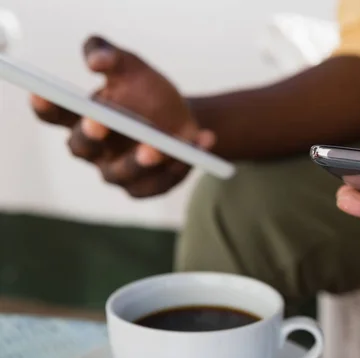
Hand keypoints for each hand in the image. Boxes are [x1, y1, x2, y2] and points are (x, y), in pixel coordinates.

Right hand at [31, 36, 215, 196]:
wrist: (183, 117)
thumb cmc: (146, 91)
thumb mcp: (130, 65)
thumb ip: (108, 54)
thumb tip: (98, 61)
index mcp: (83, 119)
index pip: (55, 115)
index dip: (46, 107)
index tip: (41, 93)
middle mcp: (95, 151)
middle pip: (83, 148)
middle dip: (90, 136)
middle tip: (99, 122)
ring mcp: (121, 172)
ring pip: (122, 173)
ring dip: (139, 161)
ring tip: (158, 148)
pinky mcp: (149, 187)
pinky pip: (162, 181)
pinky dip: (182, 164)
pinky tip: (202, 141)